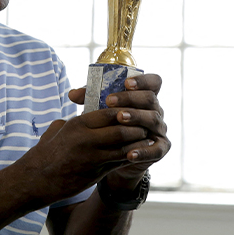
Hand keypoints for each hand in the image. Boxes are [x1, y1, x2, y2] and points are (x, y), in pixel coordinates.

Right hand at [16, 101, 149, 205]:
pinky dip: (131, 156)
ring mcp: (92, 157)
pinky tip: (138, 154)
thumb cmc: (45, 153)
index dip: (124, 110)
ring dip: (138, 142)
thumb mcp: (58, 130)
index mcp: (78, 124)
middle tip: (145, 123)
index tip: (133, 108)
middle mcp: (86, 139)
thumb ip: (74, 121)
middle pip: (121, 128)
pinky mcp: (96, 173)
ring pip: (124, 146)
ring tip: (147, 137)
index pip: (109, 112)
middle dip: (136, 125)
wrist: (36, 179)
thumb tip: (83, 114)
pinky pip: (119, 162)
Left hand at [69, 74, 170, 188]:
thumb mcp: (101, 108)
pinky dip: (144, 151)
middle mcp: (155, 110)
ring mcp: (159, 129)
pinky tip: (130, 153)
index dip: (143, 80)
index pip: (153, 82)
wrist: (115, 154)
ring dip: (135, 117)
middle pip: (149, 99)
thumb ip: (90, 98)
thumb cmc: (109, 123)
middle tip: (109, 101)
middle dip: (129, 98)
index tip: (126, 82)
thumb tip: (72, 94)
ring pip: (152, 119)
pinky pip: (156, 149)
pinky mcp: (161, 148)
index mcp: (144, 96)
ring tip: (119, 118)